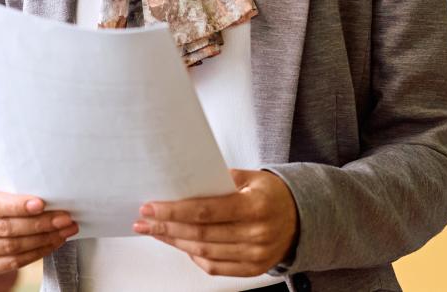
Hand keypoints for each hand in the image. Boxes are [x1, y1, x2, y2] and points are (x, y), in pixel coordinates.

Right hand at [0, 177, 78, 275]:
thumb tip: (46, 183)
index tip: (42, 204)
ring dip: (44, 239)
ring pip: (12, 247)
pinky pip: (14, 263)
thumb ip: (8, 183)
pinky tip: (53, 242)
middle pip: (6, 228)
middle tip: (65, 218)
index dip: (17, 206)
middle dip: (39, 223)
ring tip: (65, 230)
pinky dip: (37, 253)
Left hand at [133, 168, 297, 276]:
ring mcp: (255, 255)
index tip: (150, 207)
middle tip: (143, 220)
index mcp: (255, 207)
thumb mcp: (252, 177)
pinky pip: (216, 267)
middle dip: (166, 227)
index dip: (174, 211)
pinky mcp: (253, 269)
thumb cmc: (272, 194)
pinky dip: (194, 257)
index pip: (205, 211)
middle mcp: (256, 234)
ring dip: (174, 242)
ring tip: (155, 231)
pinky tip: (179, 244)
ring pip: (203, 253)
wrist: (303, 218)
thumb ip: (220, 179)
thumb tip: (184, 180)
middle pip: (200, 234)